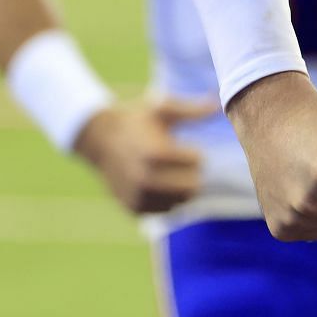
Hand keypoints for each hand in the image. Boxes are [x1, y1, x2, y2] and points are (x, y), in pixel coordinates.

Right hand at [72, 94, 217, 214]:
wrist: (99, 139)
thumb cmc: (136, 120)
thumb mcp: (162, 110)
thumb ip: (191, 110)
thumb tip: (217, 105)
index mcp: (155, 154)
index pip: (197, 163)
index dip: (195, 154)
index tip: (184, 147)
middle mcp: (145, 179)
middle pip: (192, 187)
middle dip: (193, 174)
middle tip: (182, 163)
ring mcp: (137, 196)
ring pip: (181, 201)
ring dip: (182, 188)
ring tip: (171, 172)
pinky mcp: (133, 208)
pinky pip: (166, 210)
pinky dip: (169, 199)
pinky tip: (160, 184)